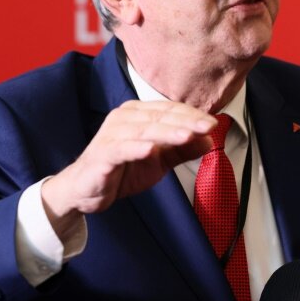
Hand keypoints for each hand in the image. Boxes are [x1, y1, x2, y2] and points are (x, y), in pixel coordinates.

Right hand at [41, 100, 215, 237]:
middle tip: (208, 127)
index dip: (192, 115)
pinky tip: (151, 150)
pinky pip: (121, 149)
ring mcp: (111, 135)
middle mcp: (124, 118)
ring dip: (168, 133)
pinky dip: (136, 148)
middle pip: (160, 117)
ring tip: (188, 135)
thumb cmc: (122, 170)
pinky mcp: (102, 155)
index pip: (170, 110)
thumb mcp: (159, 161)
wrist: (86, 191)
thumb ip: (182, 150)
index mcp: (138, 114)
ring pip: (144, 130)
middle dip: (187, 122)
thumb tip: (209, 141)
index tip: (213, 123)